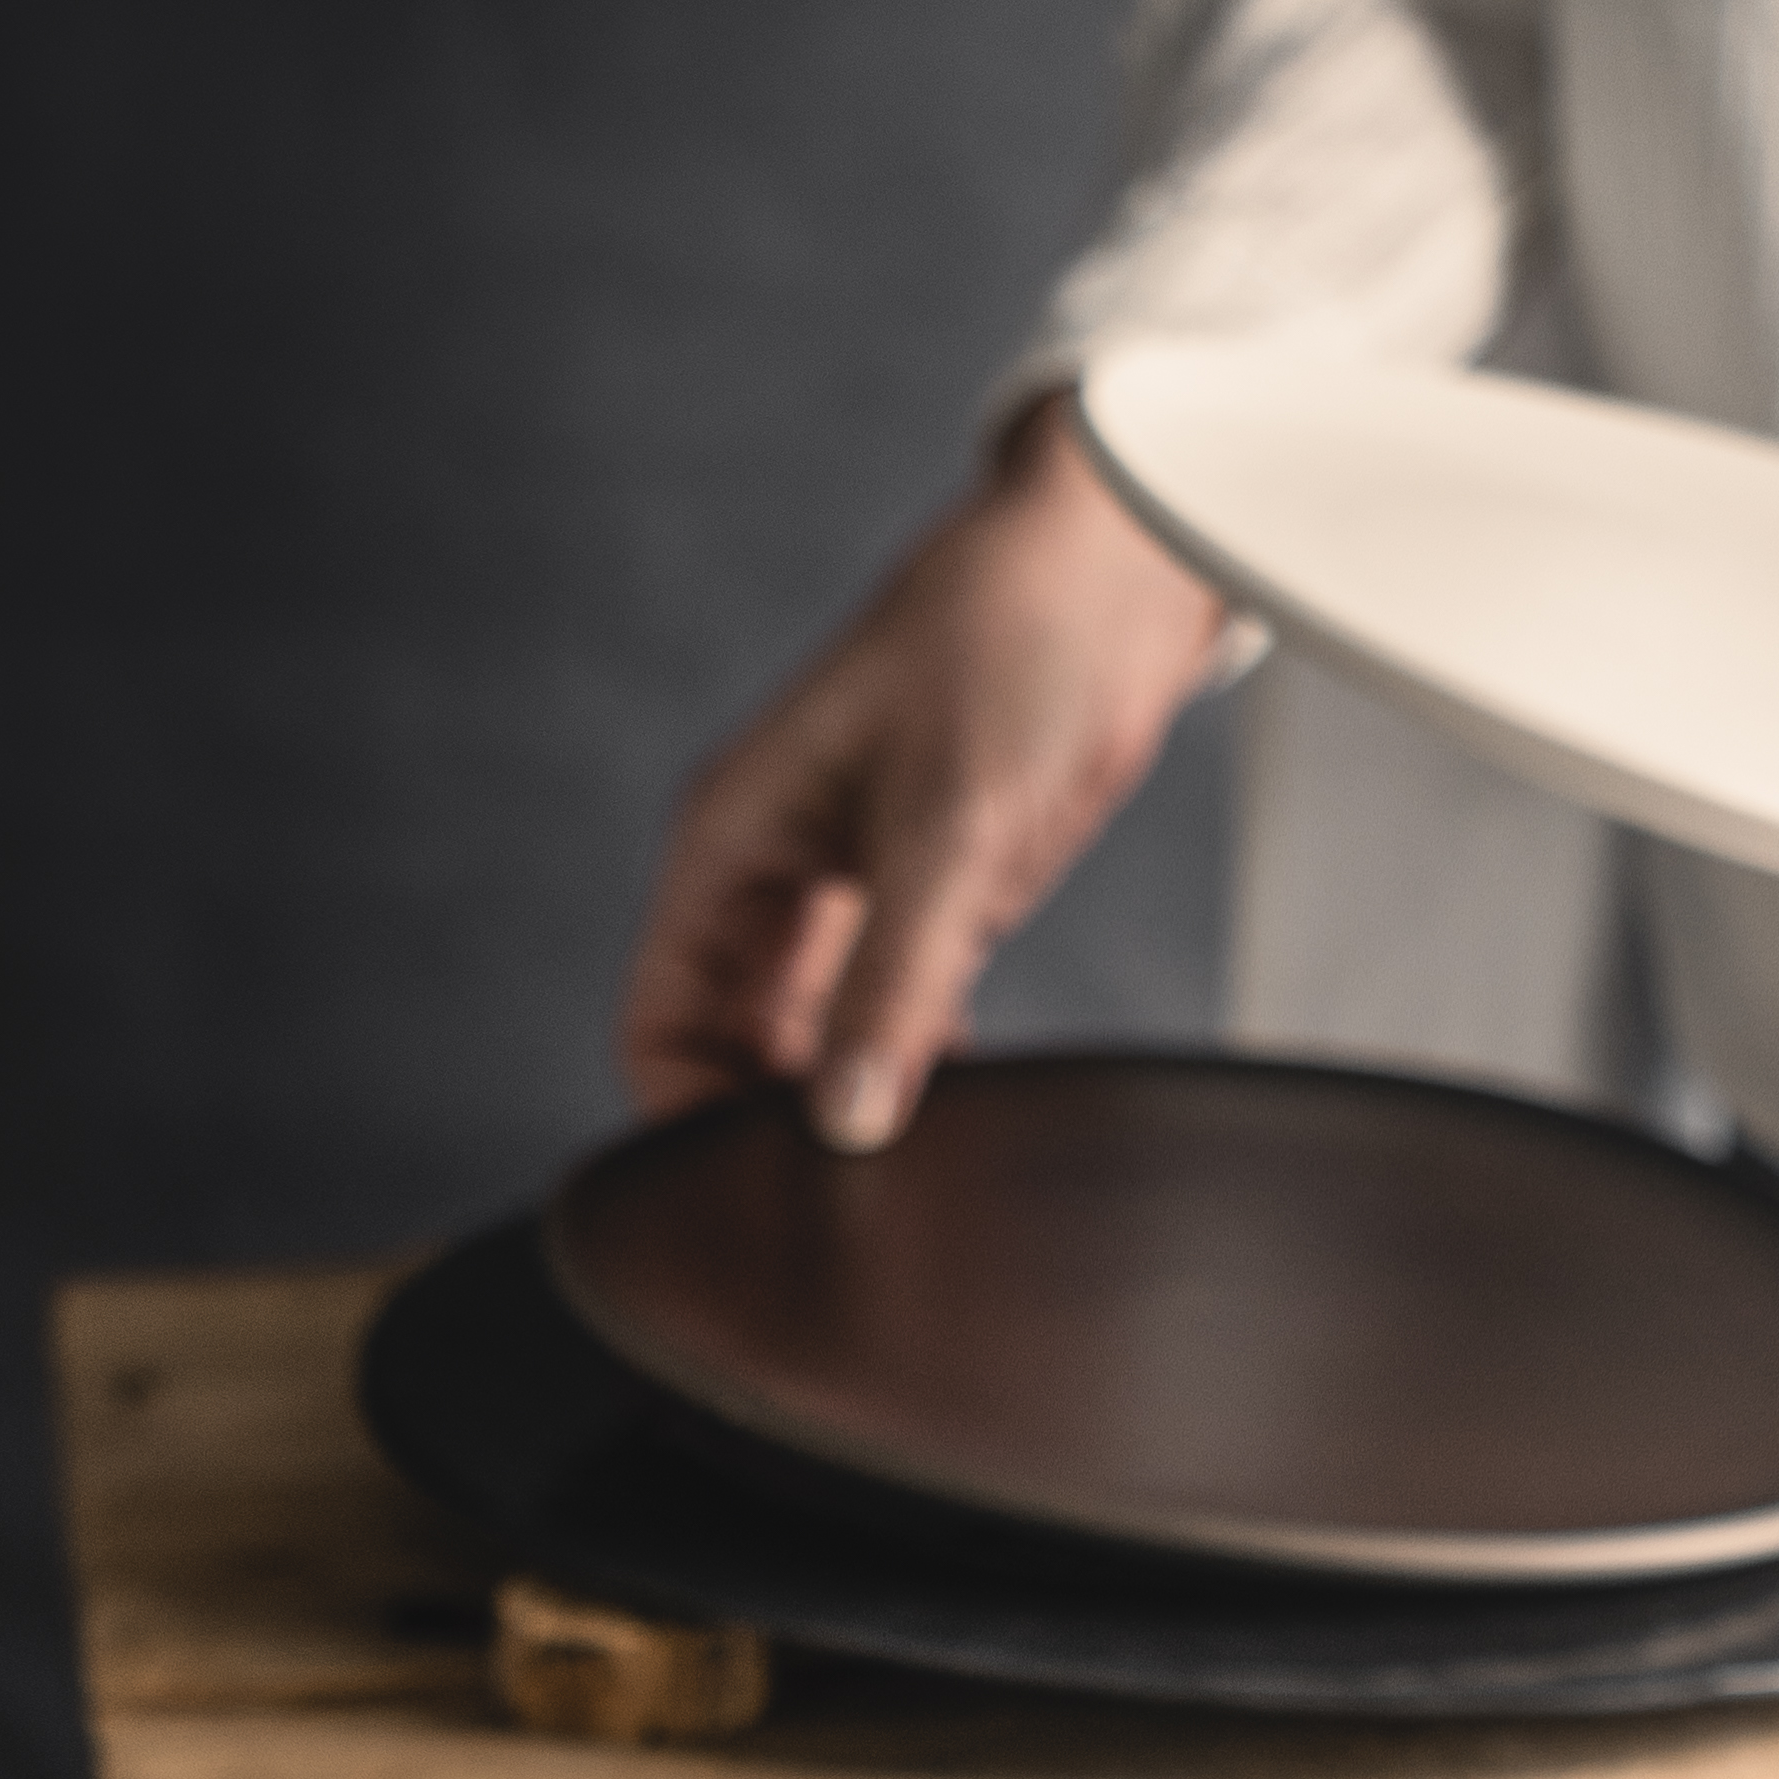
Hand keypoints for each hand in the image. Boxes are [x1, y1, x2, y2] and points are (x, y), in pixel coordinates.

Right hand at [621, 393, 1229, 1148]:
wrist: (1120, 574)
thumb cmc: (1013, 646)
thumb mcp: (950, 824)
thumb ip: (894, 981)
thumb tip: (843, 1123)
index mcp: (731, 842)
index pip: (659, 1021)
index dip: (688, 1118)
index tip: (762, 1192)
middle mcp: (772, 880)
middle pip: (727, 1052)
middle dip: (774, 1128)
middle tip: (849, 1204)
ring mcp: (848, 898)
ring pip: (810, 1046)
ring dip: (850, 1107)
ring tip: (910, 1171)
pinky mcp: (927, 907)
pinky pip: (890, 1020)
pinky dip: (915, 1071)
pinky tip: (963, 1108)